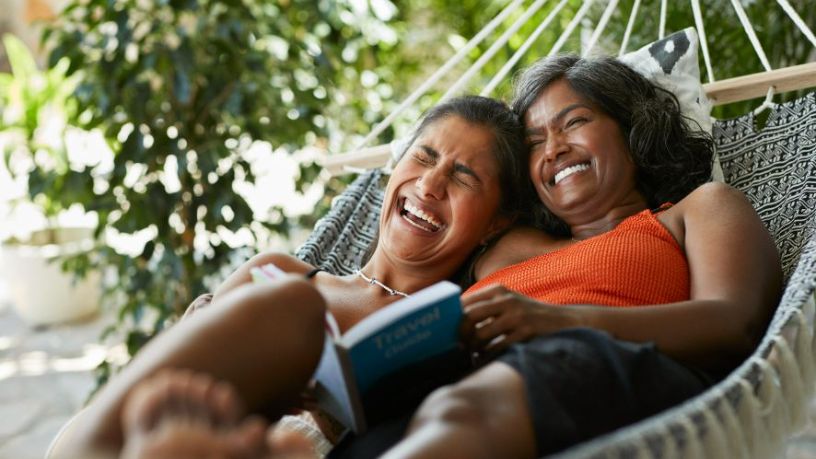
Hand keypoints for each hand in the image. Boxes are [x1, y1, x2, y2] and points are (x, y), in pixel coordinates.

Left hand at [461, 284, 580, 355]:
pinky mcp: (527, 333)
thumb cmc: (530, 315)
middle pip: (468, 317)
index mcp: (499, 290)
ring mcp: (517, 316)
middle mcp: (506, 300)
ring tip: (470, 353)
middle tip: (456, 346)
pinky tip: (484, 359)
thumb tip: (454, 321)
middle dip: (459, 334)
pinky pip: (498, 348)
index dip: (451, 317)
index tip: (445, 329)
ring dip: (472, 348)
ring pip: (481, 335)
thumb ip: (486, 307)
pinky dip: (487, 356)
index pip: (465, 301)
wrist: (566, 321)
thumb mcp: (509, 302)